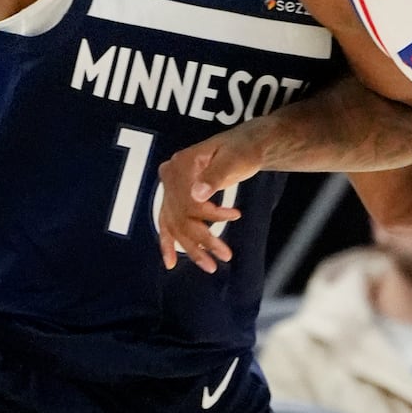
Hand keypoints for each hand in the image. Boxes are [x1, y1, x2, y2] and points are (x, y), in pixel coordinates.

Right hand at [155, 127, 262, 271]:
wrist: (244, 145)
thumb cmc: (241, 150)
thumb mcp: (233, 159)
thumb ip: (215, 176)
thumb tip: (198, 195)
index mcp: (181, 164)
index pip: (188, 198)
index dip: (209, 213)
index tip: (235, 215)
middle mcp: (171, 177)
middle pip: (182, 215)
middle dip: (203, 239)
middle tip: (225, 256)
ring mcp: (171, 189)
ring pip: (176, 224)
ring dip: (192, 248)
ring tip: (210, 266)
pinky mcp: (176, 199)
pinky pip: (167, 224)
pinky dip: (168, 243)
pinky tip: (170, 262)